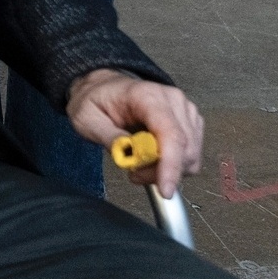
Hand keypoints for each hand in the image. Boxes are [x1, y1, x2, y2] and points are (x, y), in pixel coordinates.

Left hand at [66, 68, 203, 196]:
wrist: (104, 88)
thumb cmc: (96, 100)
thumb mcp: (87, 119)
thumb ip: (109, 138)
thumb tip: (129, 155)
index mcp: (147, 96)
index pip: (170, 134)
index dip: (171, 165)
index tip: (165, 190)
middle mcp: (173, 101)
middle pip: (184, 150)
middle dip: (160, 172)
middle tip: (134, 172)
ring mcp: (185, 111)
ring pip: (190, 157)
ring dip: (166, 170)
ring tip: (139, 162)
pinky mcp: (190, 123)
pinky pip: (190, 156)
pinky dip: (173, 165)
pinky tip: (152, 157)